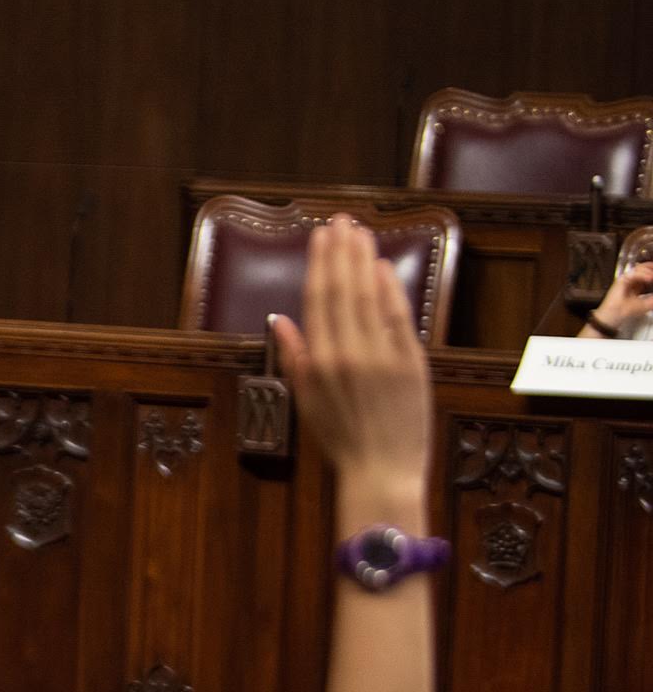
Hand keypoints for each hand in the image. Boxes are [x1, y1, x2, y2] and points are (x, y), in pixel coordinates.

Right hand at [270, 218, 431, 498]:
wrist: (382, 471)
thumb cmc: (341, 440)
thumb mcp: (306, 401)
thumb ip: (294, 357)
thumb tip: (279, 320)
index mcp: (319, 362)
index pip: (318, 300)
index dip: (319, 264)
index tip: (320, 235)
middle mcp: (348, 352)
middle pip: (343, 290)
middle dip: (341, 252)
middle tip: (340, 220)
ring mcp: (382, 355)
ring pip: (369, 296)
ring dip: (364, 260)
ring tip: (360, 231)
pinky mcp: (411, 362)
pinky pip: (398, 317)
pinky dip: (390, 289)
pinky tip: (382, 266)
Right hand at [596, 261, 652, 333]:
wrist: (612, 317)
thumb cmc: (623, 312)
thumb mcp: (645, 305)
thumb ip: (651, 299)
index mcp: (636, 285)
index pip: (647, 274)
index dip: (652, 272)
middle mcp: (630, 281)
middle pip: (643, 268)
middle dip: (651, 267)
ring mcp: (625, 279)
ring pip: (639, 268)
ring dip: (648, 270)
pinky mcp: (620, 280)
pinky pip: (633, 274)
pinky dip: (643, 275)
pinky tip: (650, 278)